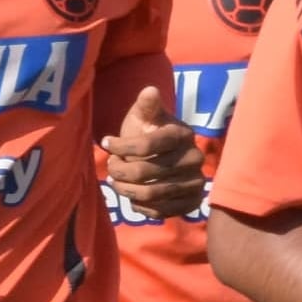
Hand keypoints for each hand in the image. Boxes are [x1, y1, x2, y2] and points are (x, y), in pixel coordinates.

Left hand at [101, 83, 205, 218]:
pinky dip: (140, 206)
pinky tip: (131, 195)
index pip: (146, 145)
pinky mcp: (192, 202)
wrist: (165, 156)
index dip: (121, 146)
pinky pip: (161, 211)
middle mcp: (194, 158)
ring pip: (150, 194)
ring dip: (125, 189)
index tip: (106, 143)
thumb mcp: (145, 115)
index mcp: (182, 134)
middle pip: (145, 172)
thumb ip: (146, 106)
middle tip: (110, 166)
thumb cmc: (149, 132)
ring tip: (115, 181)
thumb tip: (150, 90)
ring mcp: (195, 182)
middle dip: (119, 170)